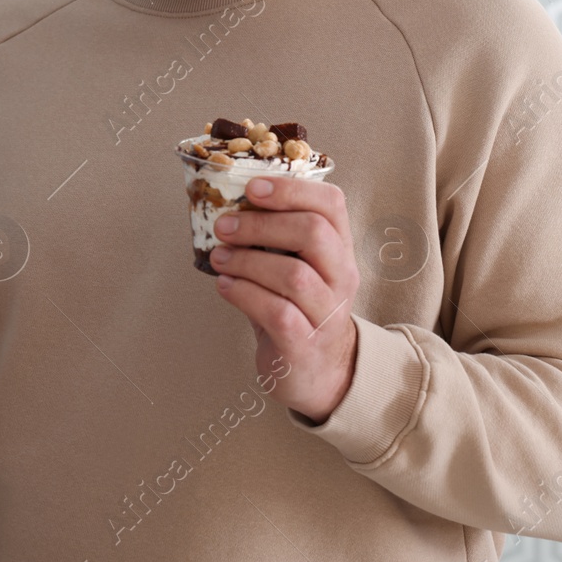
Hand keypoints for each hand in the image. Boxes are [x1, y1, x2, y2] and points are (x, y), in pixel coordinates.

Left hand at [210, 175, 358, 422]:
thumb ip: (275, 238)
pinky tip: (225, 286)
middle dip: (261, 224)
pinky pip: (276, 312)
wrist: (318, 373)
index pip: (331, 204)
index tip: (251, 188)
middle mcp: (342, 278)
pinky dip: (243, 294)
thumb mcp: (297, 267)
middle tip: (224, 226)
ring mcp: (327, 313)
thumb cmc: (298, 309)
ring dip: (246, 261)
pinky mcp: (305, 345)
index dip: (291, 189)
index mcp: (340, 249)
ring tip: (219, 258)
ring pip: (293, 275)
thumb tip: (225, 205)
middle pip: (313, 233)